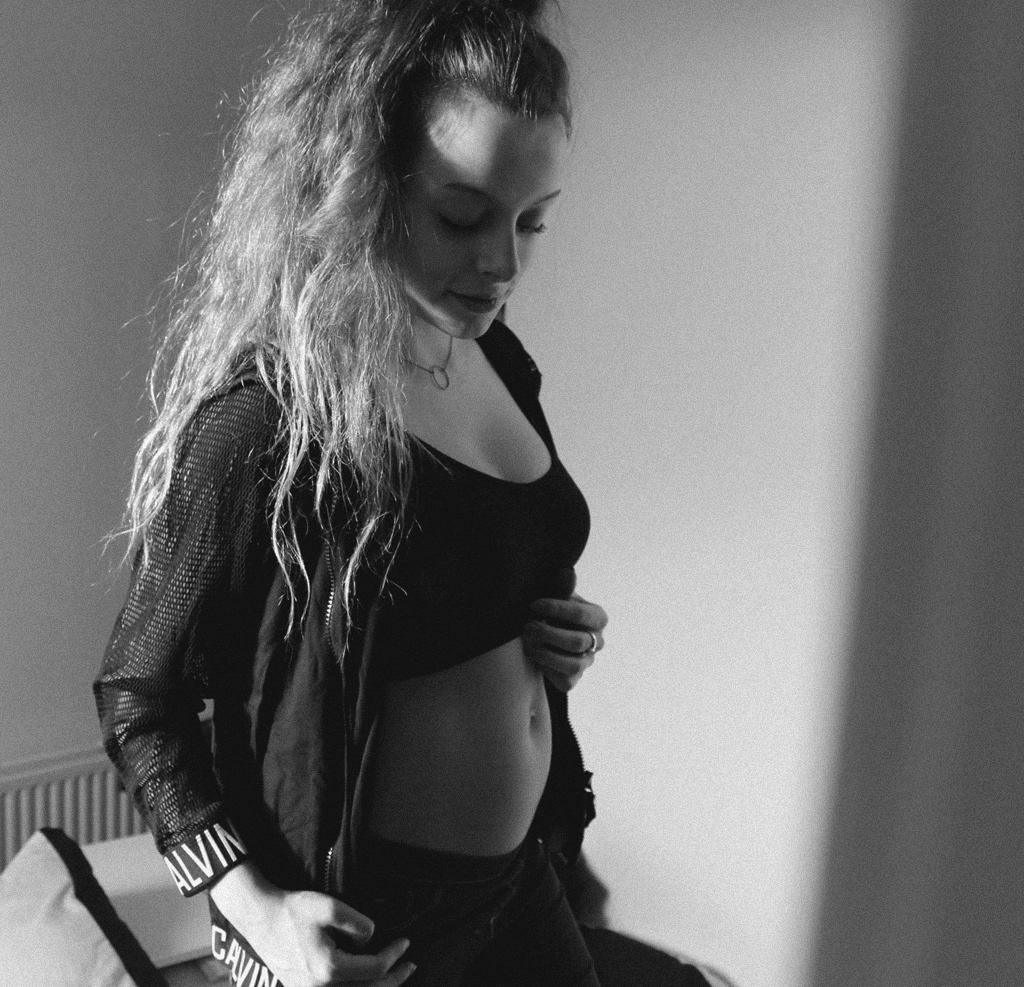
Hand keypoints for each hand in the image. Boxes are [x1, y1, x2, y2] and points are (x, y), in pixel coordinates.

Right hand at [210, 862, 415, 986]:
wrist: (263, 920)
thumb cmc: (294, 911)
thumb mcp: (329, 906)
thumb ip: (357, 924)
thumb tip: (371, 940)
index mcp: (329, 970)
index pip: (374, 969)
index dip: (394, 955)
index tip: (406, 942)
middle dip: (394, 979)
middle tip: (411, 965)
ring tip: (396, 976)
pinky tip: (369, 981)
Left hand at [523, 592, 607, 691]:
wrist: (546, 636)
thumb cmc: (553, 612)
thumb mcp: (557, 597)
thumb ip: (562, 587)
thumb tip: (567, 572)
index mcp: (597, 617)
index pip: (580, 614)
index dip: (555, 609)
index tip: (533, 605)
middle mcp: (597, 641)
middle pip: (576, 642)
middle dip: (547, 634)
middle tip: (527, 627)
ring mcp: (587, 662)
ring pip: (572, 665)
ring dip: (546, 654)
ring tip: (527, 642)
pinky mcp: (573, 680)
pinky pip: (564, 681)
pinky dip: (546, 669)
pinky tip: (534, 657)